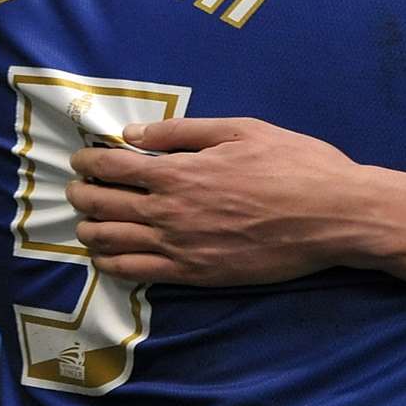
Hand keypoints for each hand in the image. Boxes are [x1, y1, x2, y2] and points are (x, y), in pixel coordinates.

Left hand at [65, 117, 374, 285]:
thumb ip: (181, 133)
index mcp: (180, 171)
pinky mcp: (196, 275)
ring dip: (89, 232)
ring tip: (84, 223)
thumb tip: (134, 133)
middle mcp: (171, 212)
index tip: (79, 160)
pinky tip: (106, 259)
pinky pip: (139, 274)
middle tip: (74, 189)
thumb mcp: (240, 130)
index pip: (114, 167)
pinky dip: (113, 266)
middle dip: (81, 196)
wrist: (331, 216)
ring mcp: (182, 248)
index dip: (88, 163)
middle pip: (104, 206)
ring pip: (114, 244)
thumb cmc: (293, 164)